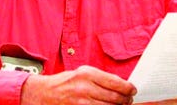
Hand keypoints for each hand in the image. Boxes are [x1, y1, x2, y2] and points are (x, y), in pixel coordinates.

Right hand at [21, 65, 136, 103]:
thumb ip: (100, 78)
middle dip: (126, 100)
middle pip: (115, 98)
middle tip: (129, 100)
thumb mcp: (82, 73)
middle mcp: (85, 88)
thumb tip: (120, 84)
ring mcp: (82, 103)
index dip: (128, 88)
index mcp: (87, 74)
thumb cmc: (64, 82)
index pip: (115, 82)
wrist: (43, 94)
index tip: (133, 90)